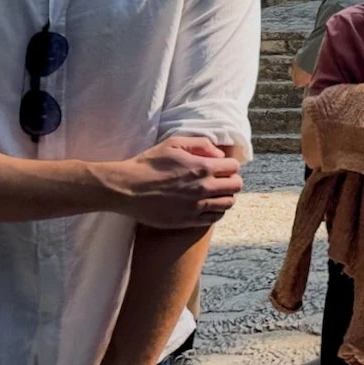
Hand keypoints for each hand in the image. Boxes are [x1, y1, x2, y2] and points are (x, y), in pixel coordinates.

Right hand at [101, 136, 240, 227]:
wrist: (128, 189)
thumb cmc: (149, 164)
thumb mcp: (173, 143)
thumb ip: (201, 144)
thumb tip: (219, 155)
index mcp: (202, 167)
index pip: (234, 167)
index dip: (229, 165)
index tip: (221, 166)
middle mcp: (204, 188)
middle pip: (236, 186)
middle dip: (231, 180)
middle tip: (220, 180)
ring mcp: (197, 206)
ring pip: (228, 203)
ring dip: (225, 196)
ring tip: (215, 193)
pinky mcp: (188, 221)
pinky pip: (214, 218)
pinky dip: (215, 211)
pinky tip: (207, 206)